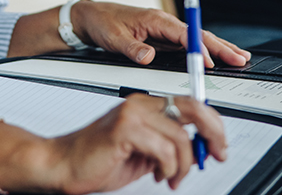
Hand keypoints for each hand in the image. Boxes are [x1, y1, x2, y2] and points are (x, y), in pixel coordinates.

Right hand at [49, 93, 226, 193]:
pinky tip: (160, 175)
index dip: (212, 123)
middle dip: (213, 132)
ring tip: (173, 178)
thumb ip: (170, 147)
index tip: (219, 145)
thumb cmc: (97, 160)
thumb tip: (200, 149)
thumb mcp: (145, 154)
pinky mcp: (123, 129)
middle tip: (217, 154)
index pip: (191, 103)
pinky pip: (164, 148)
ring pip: (180, 134)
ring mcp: (131, 114)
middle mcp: (140, 104)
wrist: (62, 165)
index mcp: (145, 106)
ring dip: (185, 163)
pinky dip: (169, 166)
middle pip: (193, 107)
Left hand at [71, 1, 250, 66]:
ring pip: (197, 39)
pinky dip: (206, 49)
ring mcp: (165, 30)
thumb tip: (148, 57)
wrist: (90, 17)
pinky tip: (217, 57)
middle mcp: (164, 23)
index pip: (184, 35)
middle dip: (221, 47)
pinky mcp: (163, 37)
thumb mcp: (112, 39)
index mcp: (156, 20)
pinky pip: (189, 44)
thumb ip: (131, 48)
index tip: (212, 62)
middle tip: (241, 59)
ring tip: (239, 57)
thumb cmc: (101, 23)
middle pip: (198, 35)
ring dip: (218, 48)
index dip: (200, 49)